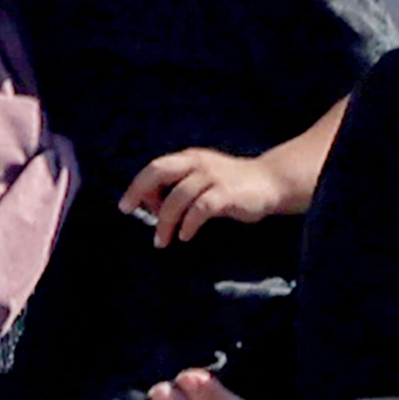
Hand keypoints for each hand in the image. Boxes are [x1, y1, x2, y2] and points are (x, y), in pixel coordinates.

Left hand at [119, 143, 281, 246]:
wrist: (271, 183)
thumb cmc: (232, 186)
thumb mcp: (202, 181)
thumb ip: (179, 189)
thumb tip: (152, 208)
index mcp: (189, 159)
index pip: (155, 168)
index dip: (138, 186)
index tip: (128, 206)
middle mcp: (198, 164)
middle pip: (159, 171)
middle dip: (139, 191)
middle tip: (128, 210)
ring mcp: (213, 178)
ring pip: (178, 196)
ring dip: (165, 220)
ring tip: (161, 240)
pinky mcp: (226, 194)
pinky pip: (200, 209)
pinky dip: (188, 224)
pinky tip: (185, 235)